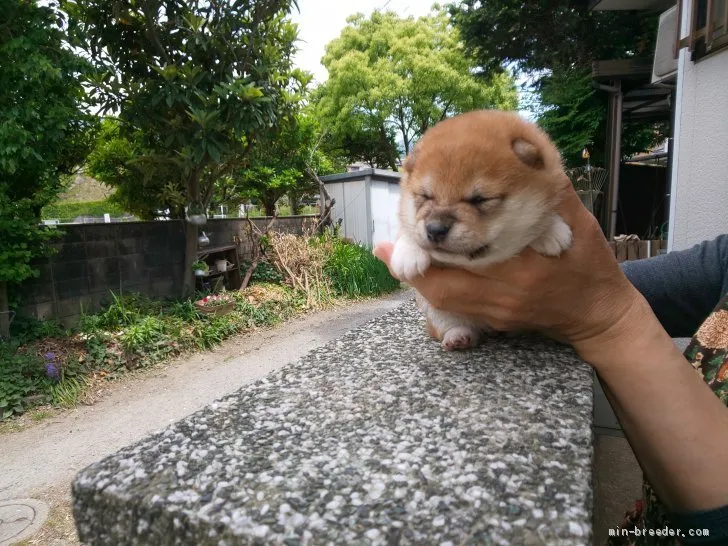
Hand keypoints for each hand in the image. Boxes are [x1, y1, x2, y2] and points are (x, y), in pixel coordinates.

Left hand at [374, 185, 654, 363]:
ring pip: (441, 302)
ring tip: (394, 256)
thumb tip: (525, 149)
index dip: (426, 245)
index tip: (399, 231)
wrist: (599, 316)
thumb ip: (550, 193)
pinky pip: (452, 310)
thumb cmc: (589, 265)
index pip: (461, 259)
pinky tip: (423, 272)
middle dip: (410, 265)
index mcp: (521, 270)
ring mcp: (495, 315)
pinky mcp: (493, 323)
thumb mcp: (578, 224)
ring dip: (418, 278)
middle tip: (384, 246)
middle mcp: (501, 298)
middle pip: (439, 287)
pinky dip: (433, 290)